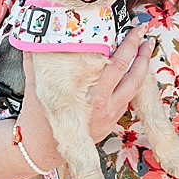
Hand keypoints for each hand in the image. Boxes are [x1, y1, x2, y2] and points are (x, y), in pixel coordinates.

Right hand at [11, 35, 160, 173]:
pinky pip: (128, 98)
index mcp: (89, 95)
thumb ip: (36, 61)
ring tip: (146, 47)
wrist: (42, 148)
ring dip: (143, 66)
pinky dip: (134, 82)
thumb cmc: (38, 117)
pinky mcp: (112, 121)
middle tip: (143, 31)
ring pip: (136, 87)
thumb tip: (32, 39)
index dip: (128, 46)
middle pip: (132, 74)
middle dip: (141, 51)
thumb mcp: (36, 86)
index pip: (117, 65)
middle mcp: (104, 104)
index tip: (133, 30)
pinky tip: (134, 69)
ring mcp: (110, 114)